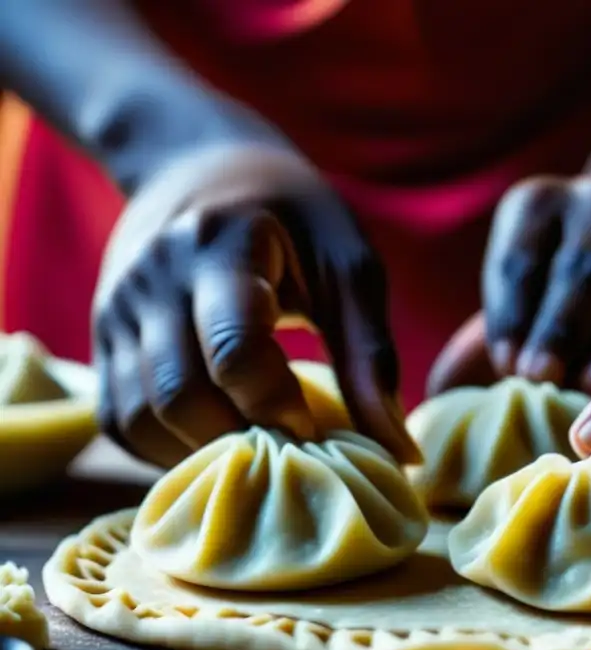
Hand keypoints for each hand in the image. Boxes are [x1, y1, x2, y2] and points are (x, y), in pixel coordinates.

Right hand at [92, 142, 418, 466]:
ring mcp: (118, 309)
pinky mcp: (103, 337)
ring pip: (139, 417)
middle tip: (288, 451)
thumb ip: (371, 356)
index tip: (315, 428)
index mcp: (221, 246)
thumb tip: (398, 450)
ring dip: (201, 453)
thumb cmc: (294, 221)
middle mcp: (154, 277)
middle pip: (180, 396)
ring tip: (256, 449)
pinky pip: (118, 420)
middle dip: (240, 441)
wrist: (199, 166)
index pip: (234, 350)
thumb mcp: (348, 266)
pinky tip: (215, 440)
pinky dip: (165, 449)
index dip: (277, 406)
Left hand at [428, 176, 590, 395]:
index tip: (508, 369)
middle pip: (583, 270)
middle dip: (562, 328)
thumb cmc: (544, 308)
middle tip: (545, 379)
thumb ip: (471, 355)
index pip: (519, 261)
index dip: (512, 315)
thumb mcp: (508, 311)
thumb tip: (437, 407)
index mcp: (535, 205)